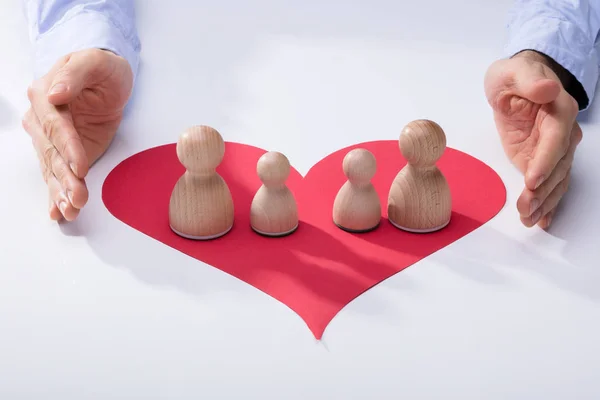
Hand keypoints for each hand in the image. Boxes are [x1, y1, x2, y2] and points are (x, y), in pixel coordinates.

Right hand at [22, 48, 132, 220]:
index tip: (80, 166)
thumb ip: (75, 75)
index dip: (67, 147)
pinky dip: (57, 195)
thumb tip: (55, 93)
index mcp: (44, 96)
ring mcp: (50, 140)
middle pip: (52, 153)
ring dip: (61, 191)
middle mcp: (41, 120)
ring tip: (71, 210)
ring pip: (53, 169)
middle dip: (65, 178)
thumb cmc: (102, 69)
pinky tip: (59, 212)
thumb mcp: (95, 63)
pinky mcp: (63, 154)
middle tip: (78, 198)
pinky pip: (56, 175)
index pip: (55, 126)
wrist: (107, 80)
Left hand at [484, 50, 582, 228]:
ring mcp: (555, 149)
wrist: (516, 81)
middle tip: (524, 208)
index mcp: (559, 110)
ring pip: (556, 180)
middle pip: (558, 167)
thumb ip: (530, 81)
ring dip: (544, 202)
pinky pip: (550, 183)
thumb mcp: (514, 72)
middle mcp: (564, 133)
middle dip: (542, 191)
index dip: (545, 162)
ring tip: (528, 219)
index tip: (532, 180)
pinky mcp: (543, 159)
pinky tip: (541, 221)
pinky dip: (547, 203)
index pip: (556, 141)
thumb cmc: (514, 74)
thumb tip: (548, 89)